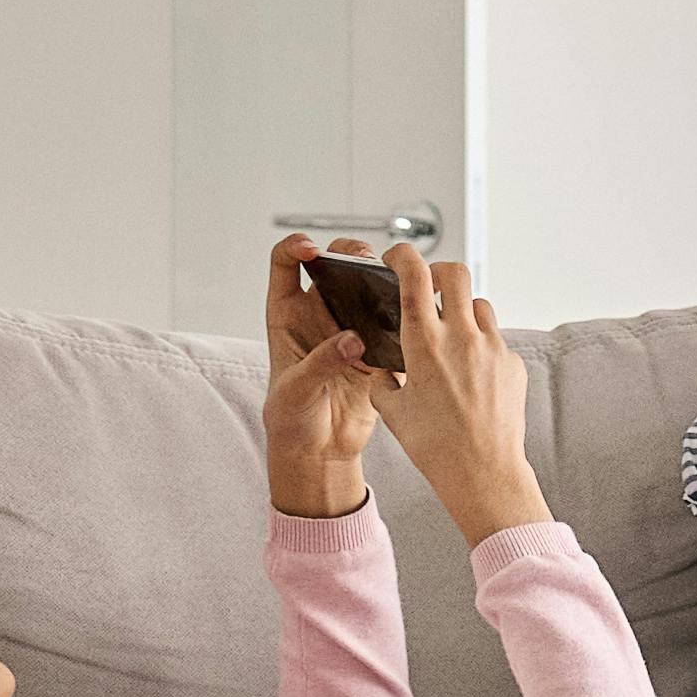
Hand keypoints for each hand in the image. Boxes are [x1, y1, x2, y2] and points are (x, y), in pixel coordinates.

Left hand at [261, 236, 381, 515]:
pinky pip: (394, 321)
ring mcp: (351, 327)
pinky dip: (405, 314)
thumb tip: (352, 340)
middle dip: (353, 254)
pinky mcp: (377, 347)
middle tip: (366, 264)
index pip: (285, 263)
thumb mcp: (296, 391)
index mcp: (289, 314)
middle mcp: (321, 313)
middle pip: (337, 263)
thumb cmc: (292, 419)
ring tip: (395, 287)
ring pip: (370, 286)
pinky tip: (411, 317)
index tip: (311, 249)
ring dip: (383, 280)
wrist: (321, 450)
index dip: (295, 247)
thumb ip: (321, 363)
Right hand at [356, 249, 552, 544]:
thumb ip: (383, 383)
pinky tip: (472, 375)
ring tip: (451, 336)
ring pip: (479, 305)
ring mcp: (492, 348)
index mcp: (424, 343)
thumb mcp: (393, 412)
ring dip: (462, 310)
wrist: (483, 472)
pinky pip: (496, 340)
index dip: (403, 255)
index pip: (414, 275)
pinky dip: (482, 346)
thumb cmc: (436, 447)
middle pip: (455, 273)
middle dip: (439, 272)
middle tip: (430, 287)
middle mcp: (461, 337)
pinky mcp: (513, 363)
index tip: (396, 257)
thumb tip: (381, 373)